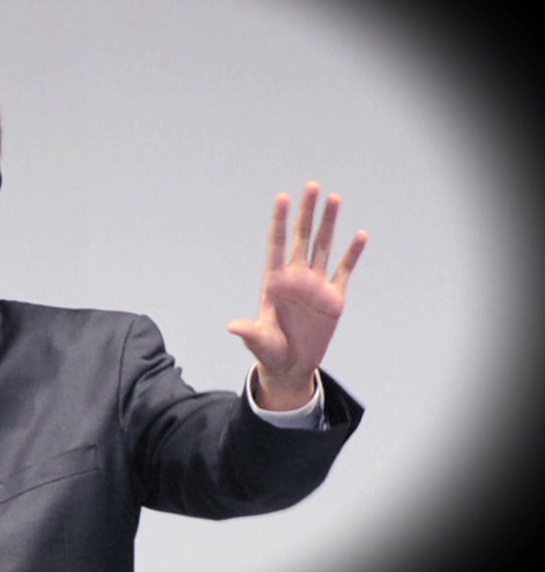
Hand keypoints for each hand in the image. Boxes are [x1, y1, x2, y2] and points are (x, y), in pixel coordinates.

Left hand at [227, 181, 367, 409]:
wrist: (292, 366)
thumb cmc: (270, 352)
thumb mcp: (259, 342)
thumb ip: (249, 332)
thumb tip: (232, 327)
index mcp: (274, 282)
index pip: (277, 244)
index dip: (280, 221)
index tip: (283, 197)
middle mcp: (296, 277)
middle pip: (302, 238)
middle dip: (307, 212)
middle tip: (312, 186)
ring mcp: (316, 285)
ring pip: (324, 247)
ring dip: (329, 223)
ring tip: (335, 198)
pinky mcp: (334, 297)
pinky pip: (344, 270)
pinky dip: (352, 254)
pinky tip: (360, 235)